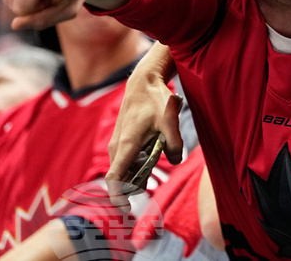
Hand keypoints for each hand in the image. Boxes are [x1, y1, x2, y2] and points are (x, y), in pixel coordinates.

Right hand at [105, 43, 183, 209]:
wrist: (142, 83)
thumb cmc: (155, 100)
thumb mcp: (170, 120)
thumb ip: (174, 142)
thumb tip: (175, 161)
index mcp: (126, 146)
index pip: (114, 178)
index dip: (117, 196)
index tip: (125, 207)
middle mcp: (117, 147)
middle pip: (122, 178)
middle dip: (134, 185)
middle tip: (150, 182)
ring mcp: (117, 144)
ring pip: (124, 169)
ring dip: (137, 173)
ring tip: (153, 157)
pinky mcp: (121, 141)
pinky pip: (127, 160)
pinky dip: (137, 164)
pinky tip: (152, 151)